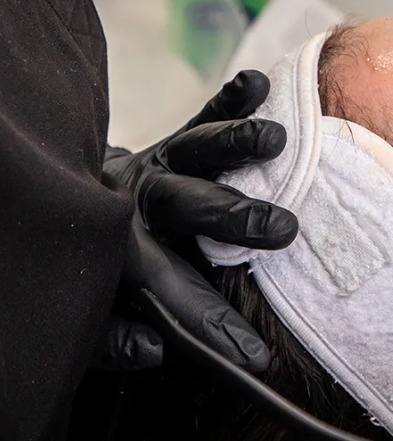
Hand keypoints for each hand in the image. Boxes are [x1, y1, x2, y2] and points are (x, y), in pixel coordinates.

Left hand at [95, 70, 297, 372]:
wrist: (63, 191)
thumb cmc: (91, 262)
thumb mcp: (86, 307)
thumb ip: (110, 336)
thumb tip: (155, 349)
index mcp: (121, 251)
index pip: (175, 292)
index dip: (215, 326)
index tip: (256, 356)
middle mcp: (142, 200)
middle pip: (191, 206)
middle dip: (235, 217)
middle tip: (281, 228)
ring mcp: (159, 162)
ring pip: (198, 148)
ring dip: (237, 142)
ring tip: (274, 139)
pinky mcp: (174, 138)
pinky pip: (203, 113)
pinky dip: (231, 99)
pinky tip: (257, 84)